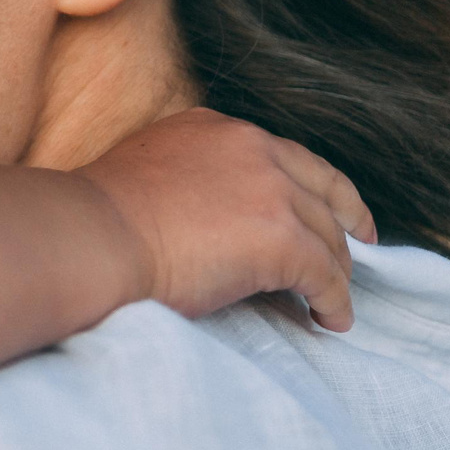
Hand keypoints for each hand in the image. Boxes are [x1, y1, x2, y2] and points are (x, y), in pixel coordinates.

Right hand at [76, 108, 375, 331]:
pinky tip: (331, 320)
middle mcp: (253, 148)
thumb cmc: (98, 219)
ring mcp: (273, 191)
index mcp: (216, 129)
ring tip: (333, 302)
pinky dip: (334, 302)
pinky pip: (326, 276)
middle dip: (343, 224)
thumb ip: (189, 178)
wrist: (93, 236)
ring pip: (328, 237)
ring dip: (335, 273)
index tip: (334, 208)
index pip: (286, 156)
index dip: (317, 186)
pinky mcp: (283, 239)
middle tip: (356, 251)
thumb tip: (205, 218)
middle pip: (321, 191)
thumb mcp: (148, 170)